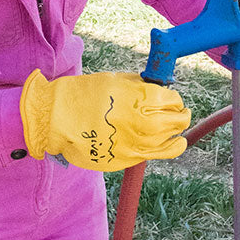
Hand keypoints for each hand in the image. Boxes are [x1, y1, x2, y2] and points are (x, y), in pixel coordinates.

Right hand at [20, 70, 190, 171]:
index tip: (173, 100)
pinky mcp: (126, 159)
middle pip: (176, 122)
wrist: (57, 118)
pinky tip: (171, 143)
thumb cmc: (85, 94)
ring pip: (170, 142)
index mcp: (139, 98)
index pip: (171, 100)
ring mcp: (134, 143)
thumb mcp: (116, 80)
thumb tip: (160, 89)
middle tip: (182, 113)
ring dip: (178, 134)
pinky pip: (154, 155)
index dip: (175, 99)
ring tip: (179, 130)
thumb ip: (141, 86)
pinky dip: (167, 149)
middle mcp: (141, 122)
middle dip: (181, 116)